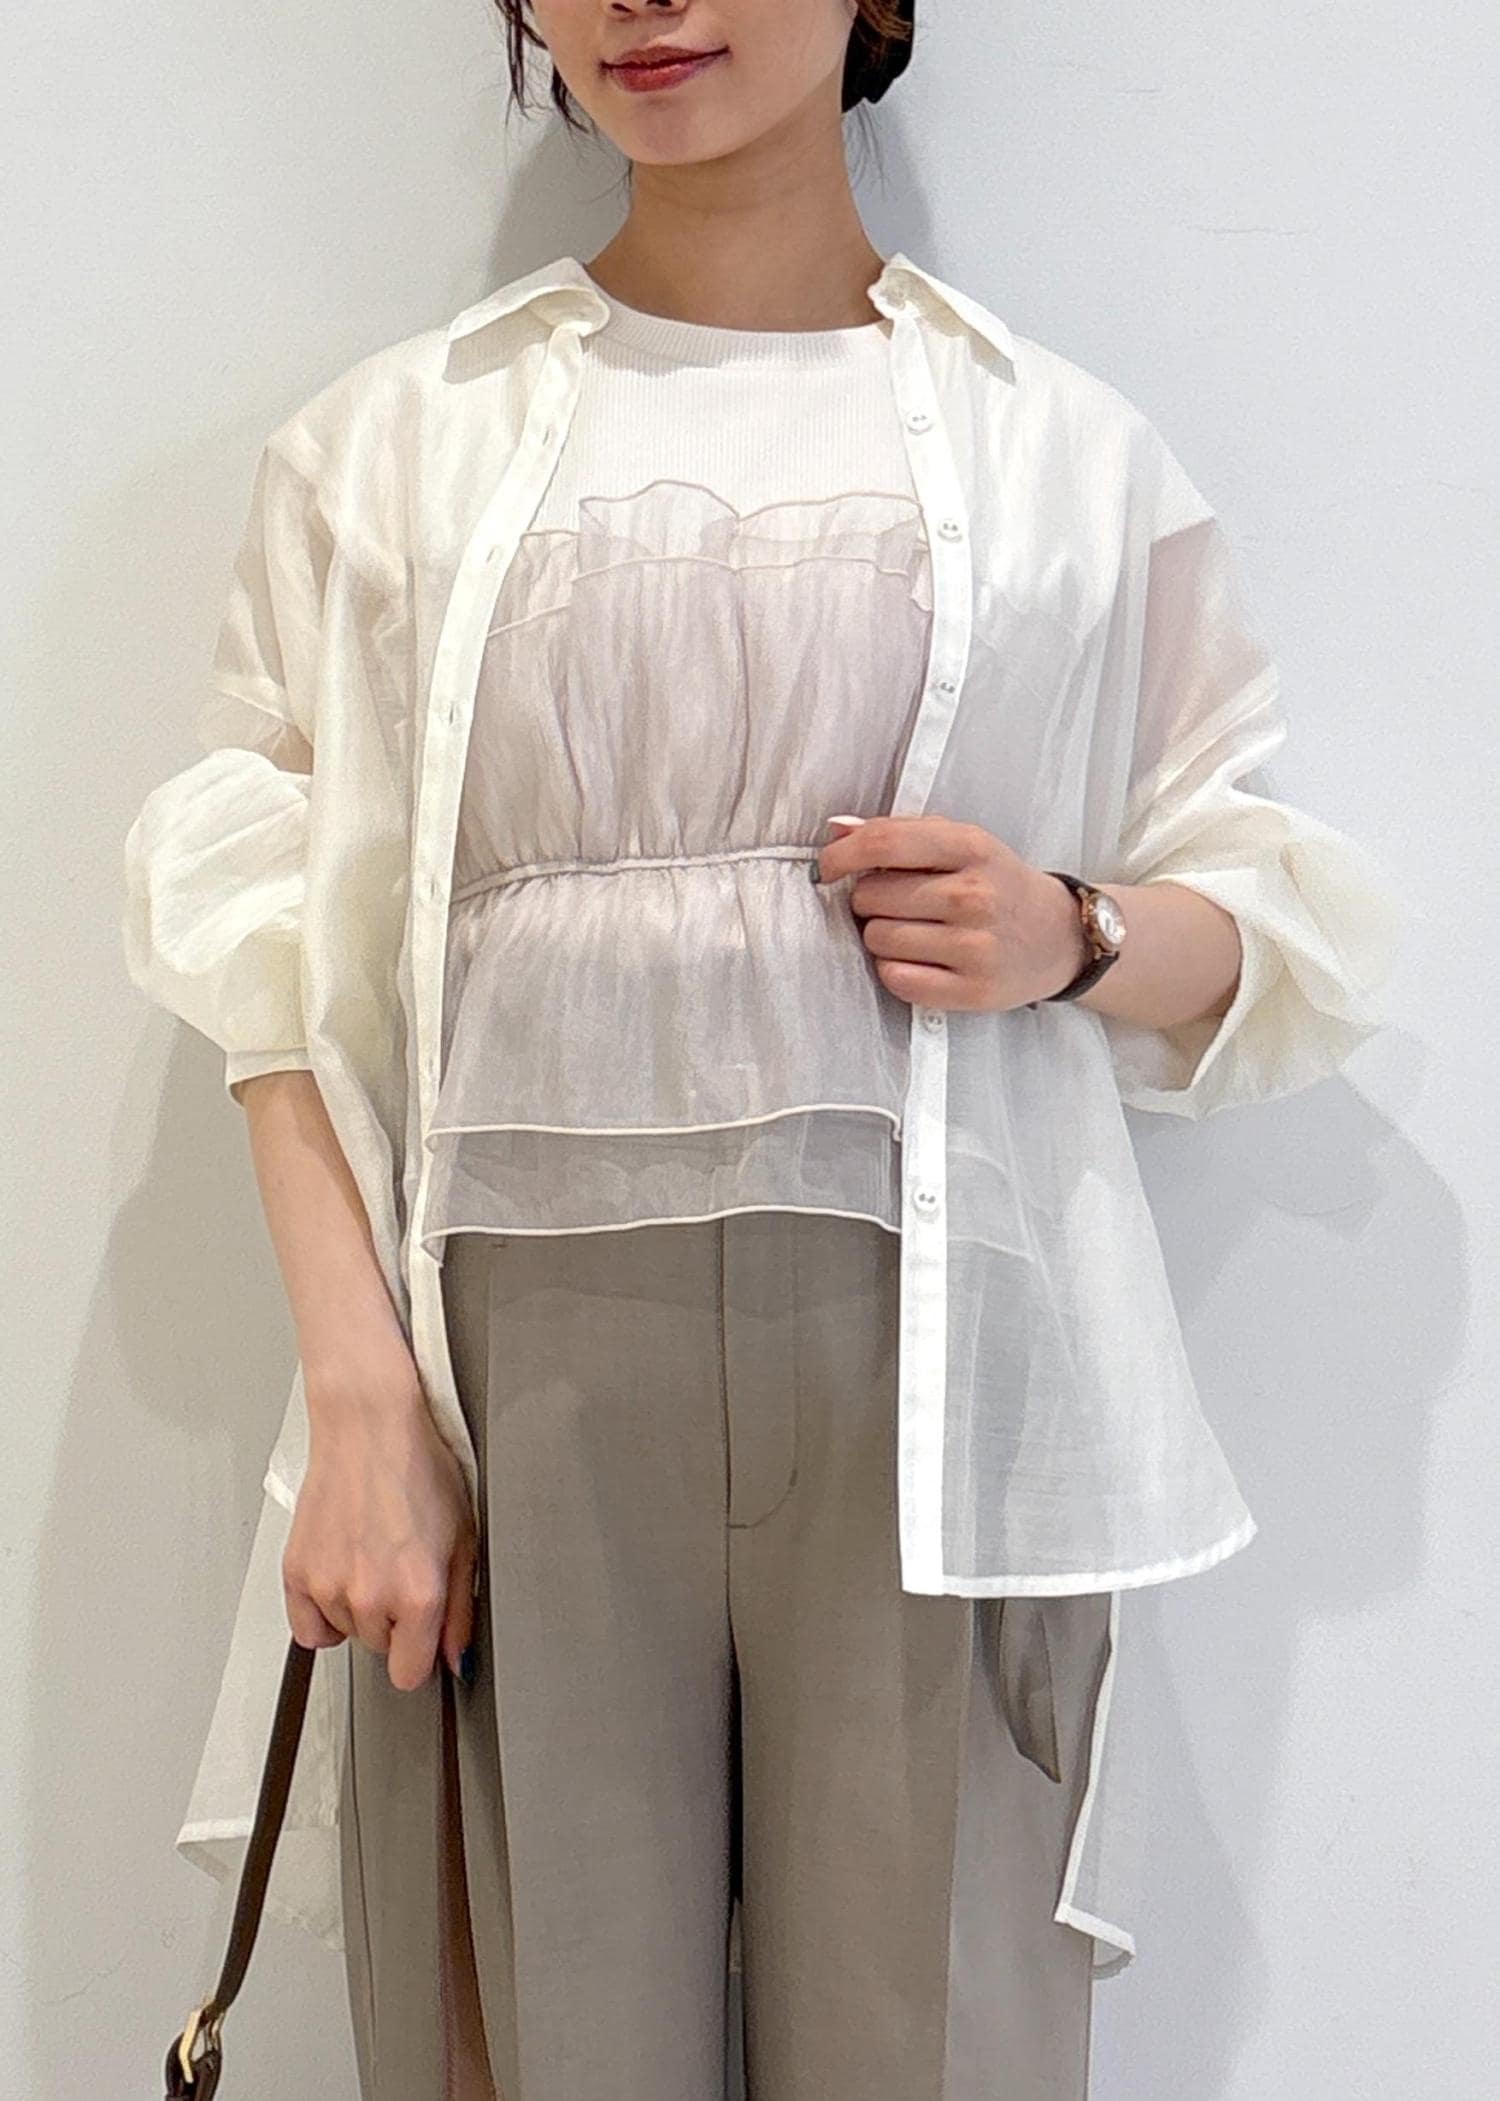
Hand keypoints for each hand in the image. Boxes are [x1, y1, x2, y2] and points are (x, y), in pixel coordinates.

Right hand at [281, 1349, 477, 1692]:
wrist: (368, 1427)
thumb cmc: (419, 1469)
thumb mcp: (464, 1537)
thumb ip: (462, 1607)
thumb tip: (455, 1655)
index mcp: (419, 1594)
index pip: (410, 1674)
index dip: (421, 1653)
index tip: (424, 1632)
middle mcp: (371, 1598)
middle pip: (380, 1649)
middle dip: (395, 1621)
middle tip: (402, 1570)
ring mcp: (328, 1587)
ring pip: (347, 1634)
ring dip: (360, 1610)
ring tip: (373, 1557)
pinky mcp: (296, 1573)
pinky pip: (307, 1628)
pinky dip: (322, 1612)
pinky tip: (341, 1576)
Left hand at [813, 813, 1090, 1013]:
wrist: (1058, 937)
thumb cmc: (996, 884)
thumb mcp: (962, 844)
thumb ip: (900, 832)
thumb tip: (836, 830)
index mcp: (971, 847)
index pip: (885, 844)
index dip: (841, 856)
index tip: (828, 868)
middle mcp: (975, 896)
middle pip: (872, 897)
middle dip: (867, 900)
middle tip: (893, 904)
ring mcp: (976, 947)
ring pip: (878, 940)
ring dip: (880, 936)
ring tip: (910, 931)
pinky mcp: (973, 991)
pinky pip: (896, 980)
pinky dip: (894, 970)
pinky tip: (917, 960)